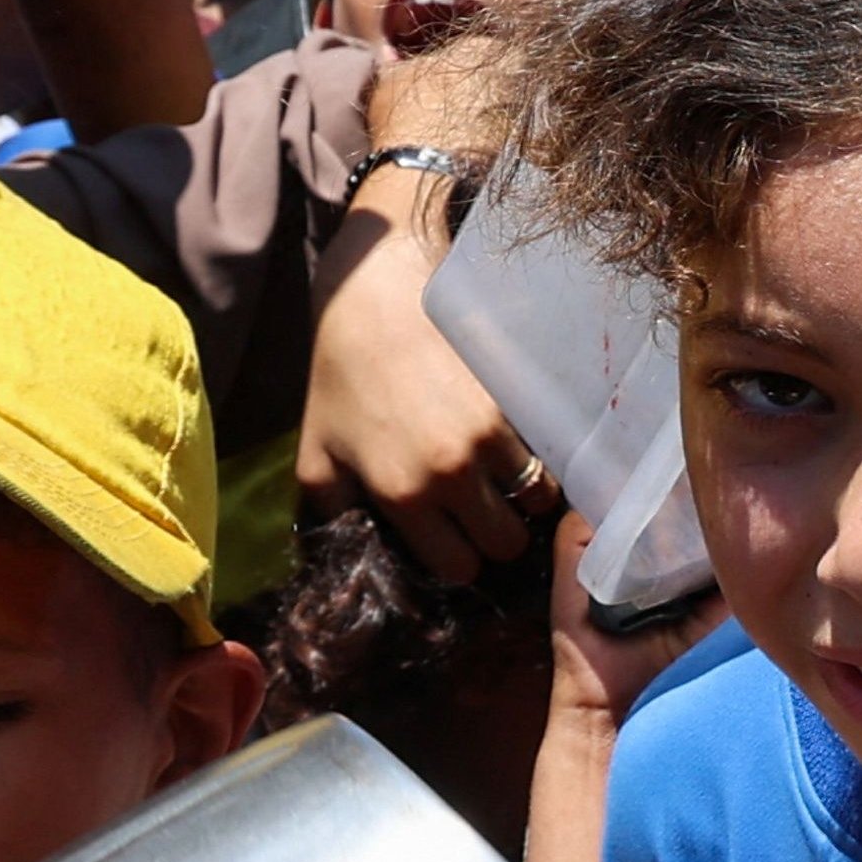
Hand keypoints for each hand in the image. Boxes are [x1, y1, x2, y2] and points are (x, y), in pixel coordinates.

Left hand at [303, 189, 550, 582]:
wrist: (376, 294)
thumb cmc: (341, 375)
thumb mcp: (315, 452)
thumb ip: (330, 514)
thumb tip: (351, 557)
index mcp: (400, 492)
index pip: (457, 568)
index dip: (455, 559)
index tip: (449, 540)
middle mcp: (450, 473)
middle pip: (505, 546)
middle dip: (492, 537)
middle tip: (476, 513)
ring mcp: (488, 438)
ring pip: (536, 506)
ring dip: (522, 501)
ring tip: (500, 481)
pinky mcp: (514, 405)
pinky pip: (546, 461)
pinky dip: (535, 465)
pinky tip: (511, 448)